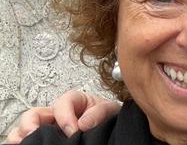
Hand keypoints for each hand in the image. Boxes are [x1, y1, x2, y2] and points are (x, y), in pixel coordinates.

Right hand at [5, 89, 120, 142]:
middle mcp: (56, 113)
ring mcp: (48, 126)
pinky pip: (26, 139)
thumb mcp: (109, 109)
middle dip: (31, 124)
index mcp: (73, 101)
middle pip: (34, 114)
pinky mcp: (45, 138)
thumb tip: (82, 124)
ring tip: (27, 143)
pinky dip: (23, 142)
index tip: (74, 131)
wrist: (108, 125)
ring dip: (23, 135)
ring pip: (26, 128)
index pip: (62, 103)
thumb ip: (99, 113)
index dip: (65, 117)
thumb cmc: (106, 116)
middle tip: (36, 135)